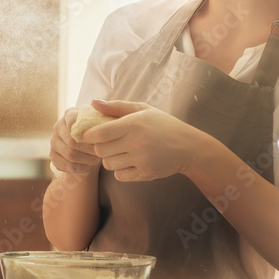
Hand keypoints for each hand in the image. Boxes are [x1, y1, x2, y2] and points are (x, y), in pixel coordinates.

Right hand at [49, 107, 100, 173]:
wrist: (88, 150)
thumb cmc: (98, 132)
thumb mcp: (103, 121)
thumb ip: (103, 111)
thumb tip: (96, 103)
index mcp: (69, 114)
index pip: (73, 119)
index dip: (85, 130)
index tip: (98, 137)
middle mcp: (58, 127)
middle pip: (72, 141)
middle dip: (90, 149)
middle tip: (102, 152)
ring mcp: (54, 142)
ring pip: (70, 154)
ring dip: (87, 159)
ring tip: (97, 159)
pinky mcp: (53, 157)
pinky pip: (67, 165)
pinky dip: (81, 168)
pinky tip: (89, 166)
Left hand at [80, 99, 198, 181]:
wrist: (189, 147)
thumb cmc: (163, 124)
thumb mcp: (142, 110)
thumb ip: (116, 106)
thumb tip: (93, 103)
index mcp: (134, 124)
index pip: (100, 133)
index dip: (89, 135)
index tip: (89, 134)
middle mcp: (136, 142)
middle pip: (100, 150)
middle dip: (99, 147)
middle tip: (106, 143)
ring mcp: (141, 160)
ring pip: (108, 164)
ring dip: (109, 159)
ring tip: (119, 152)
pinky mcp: (145, 174)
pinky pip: (119, 176)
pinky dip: (120, 170)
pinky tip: (128, 162)